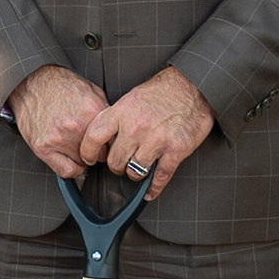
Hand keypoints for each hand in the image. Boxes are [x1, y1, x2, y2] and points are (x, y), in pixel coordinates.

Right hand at [2, 65, 108, 179]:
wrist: (31, 82)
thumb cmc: (60, 85)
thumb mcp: (91, 91)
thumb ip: (105, 112)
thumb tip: (116, 130)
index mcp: (92, 111)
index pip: (113, 141)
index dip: (110, 142)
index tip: (106, 142)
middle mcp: (77, 126)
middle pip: (101, 154)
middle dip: (97, 150)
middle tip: (89, 143)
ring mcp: (59, 138)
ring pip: (84, 163)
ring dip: (81, 157)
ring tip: (74, 143)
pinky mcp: (43, 147)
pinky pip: (66, 171)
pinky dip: (71, 168)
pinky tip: (68, 157)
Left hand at [78, 67, 215, 201]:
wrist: (191, 86)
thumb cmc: (161, 91)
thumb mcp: (130, 98)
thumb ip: (115, 118)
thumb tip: (102, 139)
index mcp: (122, 112)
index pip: (94, 138)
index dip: (87, 153)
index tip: (89, 159)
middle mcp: (136, 127)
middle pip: (115, 161)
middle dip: (116, 166)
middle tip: (120, 164)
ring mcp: (156, 140)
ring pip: (135, 172)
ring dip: (134, 174)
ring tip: (137, 169)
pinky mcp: (176, 150)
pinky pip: (160, 177)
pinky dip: (153, 188)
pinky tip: (149, 191)